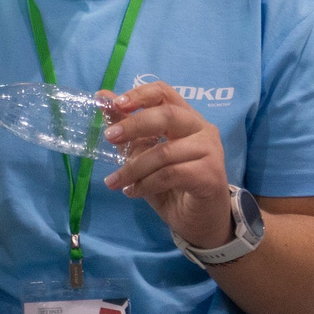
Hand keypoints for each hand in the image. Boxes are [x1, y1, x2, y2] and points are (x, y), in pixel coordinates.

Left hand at [99, 80, 231, 248]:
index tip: (115, 104)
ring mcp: (210, 151)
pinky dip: (146, 183)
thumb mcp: (144, 154)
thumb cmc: (173, 184)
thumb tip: (102, 98)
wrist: (199, 220)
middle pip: (167, 115)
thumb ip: (128, 127)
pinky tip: (133, 192)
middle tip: (109, 138)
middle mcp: (202, 128)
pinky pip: (170, 174)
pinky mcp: (210, 175)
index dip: (140, 95)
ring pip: (164, 151)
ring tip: (114, 181)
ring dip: (133, 168)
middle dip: (134, 125)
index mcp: (186, 117)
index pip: (164, 93)